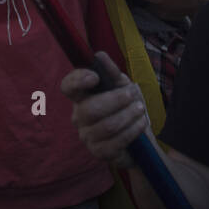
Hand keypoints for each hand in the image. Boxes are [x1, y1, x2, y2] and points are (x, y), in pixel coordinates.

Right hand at [61, 51, 149, 168]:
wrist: (140, 137)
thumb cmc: (127, 107)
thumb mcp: (123, 86)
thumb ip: (112, 72)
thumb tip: (100, 55)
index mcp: (82, 97)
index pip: (68, 87)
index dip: (77, 81)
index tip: (95, 77)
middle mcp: (79, 117)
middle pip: (89, 109)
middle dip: (115, 100)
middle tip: (132, 95)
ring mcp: (87, 136)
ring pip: (106, 126)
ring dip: (128, 116)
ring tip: (140, 110)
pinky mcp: (99, 153)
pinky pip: (115, 142)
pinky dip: (132, 130)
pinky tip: (140, 124)